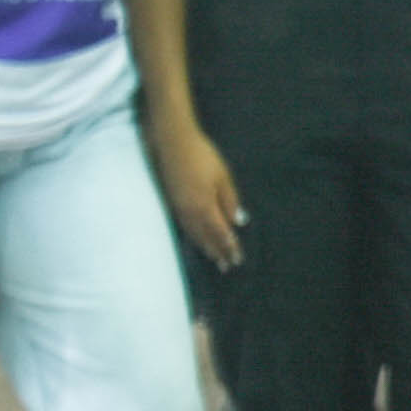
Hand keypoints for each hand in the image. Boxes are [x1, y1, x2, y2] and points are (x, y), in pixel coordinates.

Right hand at [149, 120, 245, 269]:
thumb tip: (239, 222)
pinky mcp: (172, 204)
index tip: (237, 259)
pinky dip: (193, 238)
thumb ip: (230, 201)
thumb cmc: (203, 156)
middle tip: (227, 266)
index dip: (229, 246)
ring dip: (205, 248)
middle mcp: (190, 212)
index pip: (220, 232)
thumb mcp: (223, 177)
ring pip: (193, 234)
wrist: (172, 143)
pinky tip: (197, 241)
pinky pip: (184, 227)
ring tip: (214, 259)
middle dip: (217, 252)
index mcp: (205, 206)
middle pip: (206, 237)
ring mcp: (178, 209)